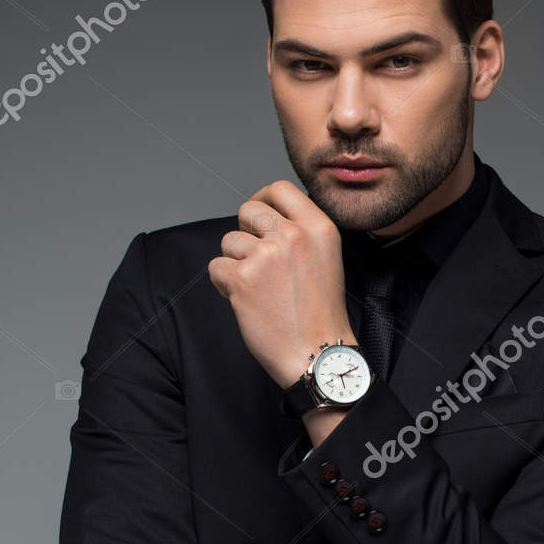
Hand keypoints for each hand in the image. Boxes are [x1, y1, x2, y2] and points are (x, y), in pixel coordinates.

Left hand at [208, 180, 355, 388]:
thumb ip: (301, 234)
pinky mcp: (242, 279)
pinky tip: (246, 300)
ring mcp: (265, 256)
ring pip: (230, 241)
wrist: (318, 353)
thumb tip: (268, 218)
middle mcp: (292, 235)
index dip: (263, 199)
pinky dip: (224, 284)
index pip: (280, 189)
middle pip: (249, 210)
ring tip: (256, 288)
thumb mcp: (326, 259)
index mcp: (318, 227)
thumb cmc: (321, 314)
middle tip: (255, 260)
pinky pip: (216, 267)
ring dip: (235, 262)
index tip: (258, 215)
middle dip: (246, 233)